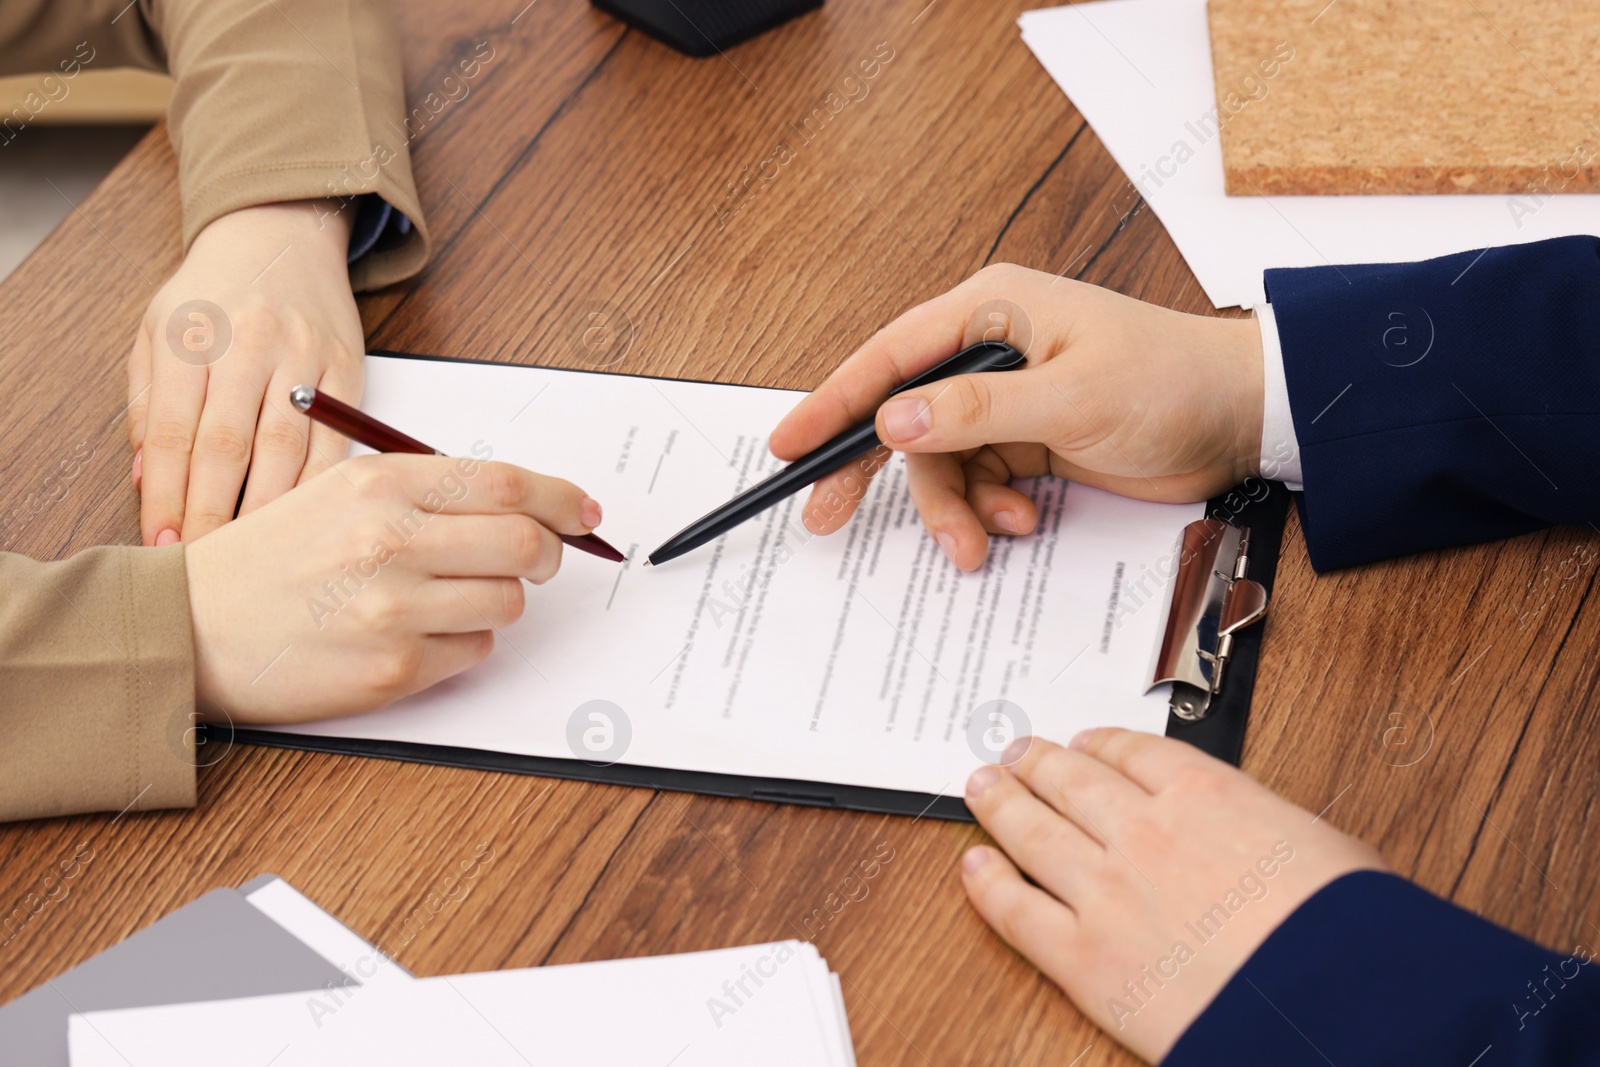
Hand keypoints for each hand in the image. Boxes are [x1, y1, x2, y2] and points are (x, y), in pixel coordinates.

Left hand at [128, 200, 363, 546]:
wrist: (281, 234)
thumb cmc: (215, 291)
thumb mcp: (156, 330)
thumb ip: (146, 403)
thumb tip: (144, 480)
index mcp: (190, 333)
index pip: (172, 431)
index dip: (165, 494)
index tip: (161, 539)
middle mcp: (248, 341)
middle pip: (227, 447)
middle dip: (211, 513)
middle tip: (204, 560)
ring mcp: (303, 354)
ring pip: (285, 449)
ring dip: (266, 509)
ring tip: (252, 551)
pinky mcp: (346, 367)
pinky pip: (335, 441)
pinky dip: (318, 486)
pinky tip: (304, 518)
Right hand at [183, 453, 605, 723]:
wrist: (192, 627)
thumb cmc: (270, 557)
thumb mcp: (339, 491)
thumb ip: (427, 491)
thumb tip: (523, 501)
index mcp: (381, 484)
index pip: (508, 484)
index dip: (561, 498)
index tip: (585, 512)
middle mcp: (391, 541)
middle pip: (526, 544)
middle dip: (547, 553)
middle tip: (537, 558)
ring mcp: (395, 609)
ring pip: (508, 602)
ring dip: (496, 600)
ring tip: (444, 597)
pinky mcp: (394, 669)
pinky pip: (475, 650)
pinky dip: (463, 642)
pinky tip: (415, 632)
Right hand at [768, 265, 1263, 570]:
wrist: (1242, 420)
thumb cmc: (1170, 382)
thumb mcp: (1071, 397)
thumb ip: (977, 411)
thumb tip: (895, 419)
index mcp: (993, 312)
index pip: (891, 356)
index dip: (833, 400)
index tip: (788, 444)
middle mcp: (991, 351)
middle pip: (903, 415)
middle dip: (874, 471)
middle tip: (826, 518)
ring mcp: (1008, 400)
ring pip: (940, 463)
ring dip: (954, 509)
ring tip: (982, 543)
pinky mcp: (1028, 440)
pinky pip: (977, 483)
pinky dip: (988, 513)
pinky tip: (1020, 524)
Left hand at [959, 731, 1384, 1061]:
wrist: (1334, 1001)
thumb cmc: (1350, 930)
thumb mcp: (1323, 847)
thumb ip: (1266, 830)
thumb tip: (1258, 841)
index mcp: (1206, 794)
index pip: (1132, 753)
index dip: (1096, 745)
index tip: (1080, 744)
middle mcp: (1144, 831)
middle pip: (1071, 782)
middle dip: (1037, 764)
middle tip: (1015, 754)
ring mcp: (1106, 892)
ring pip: (1032, 832)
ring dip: (1001, 804)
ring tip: (982, 787)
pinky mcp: (1084, 958)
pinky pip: (1017, 911)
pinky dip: (988, 884)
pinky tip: (973, 866)